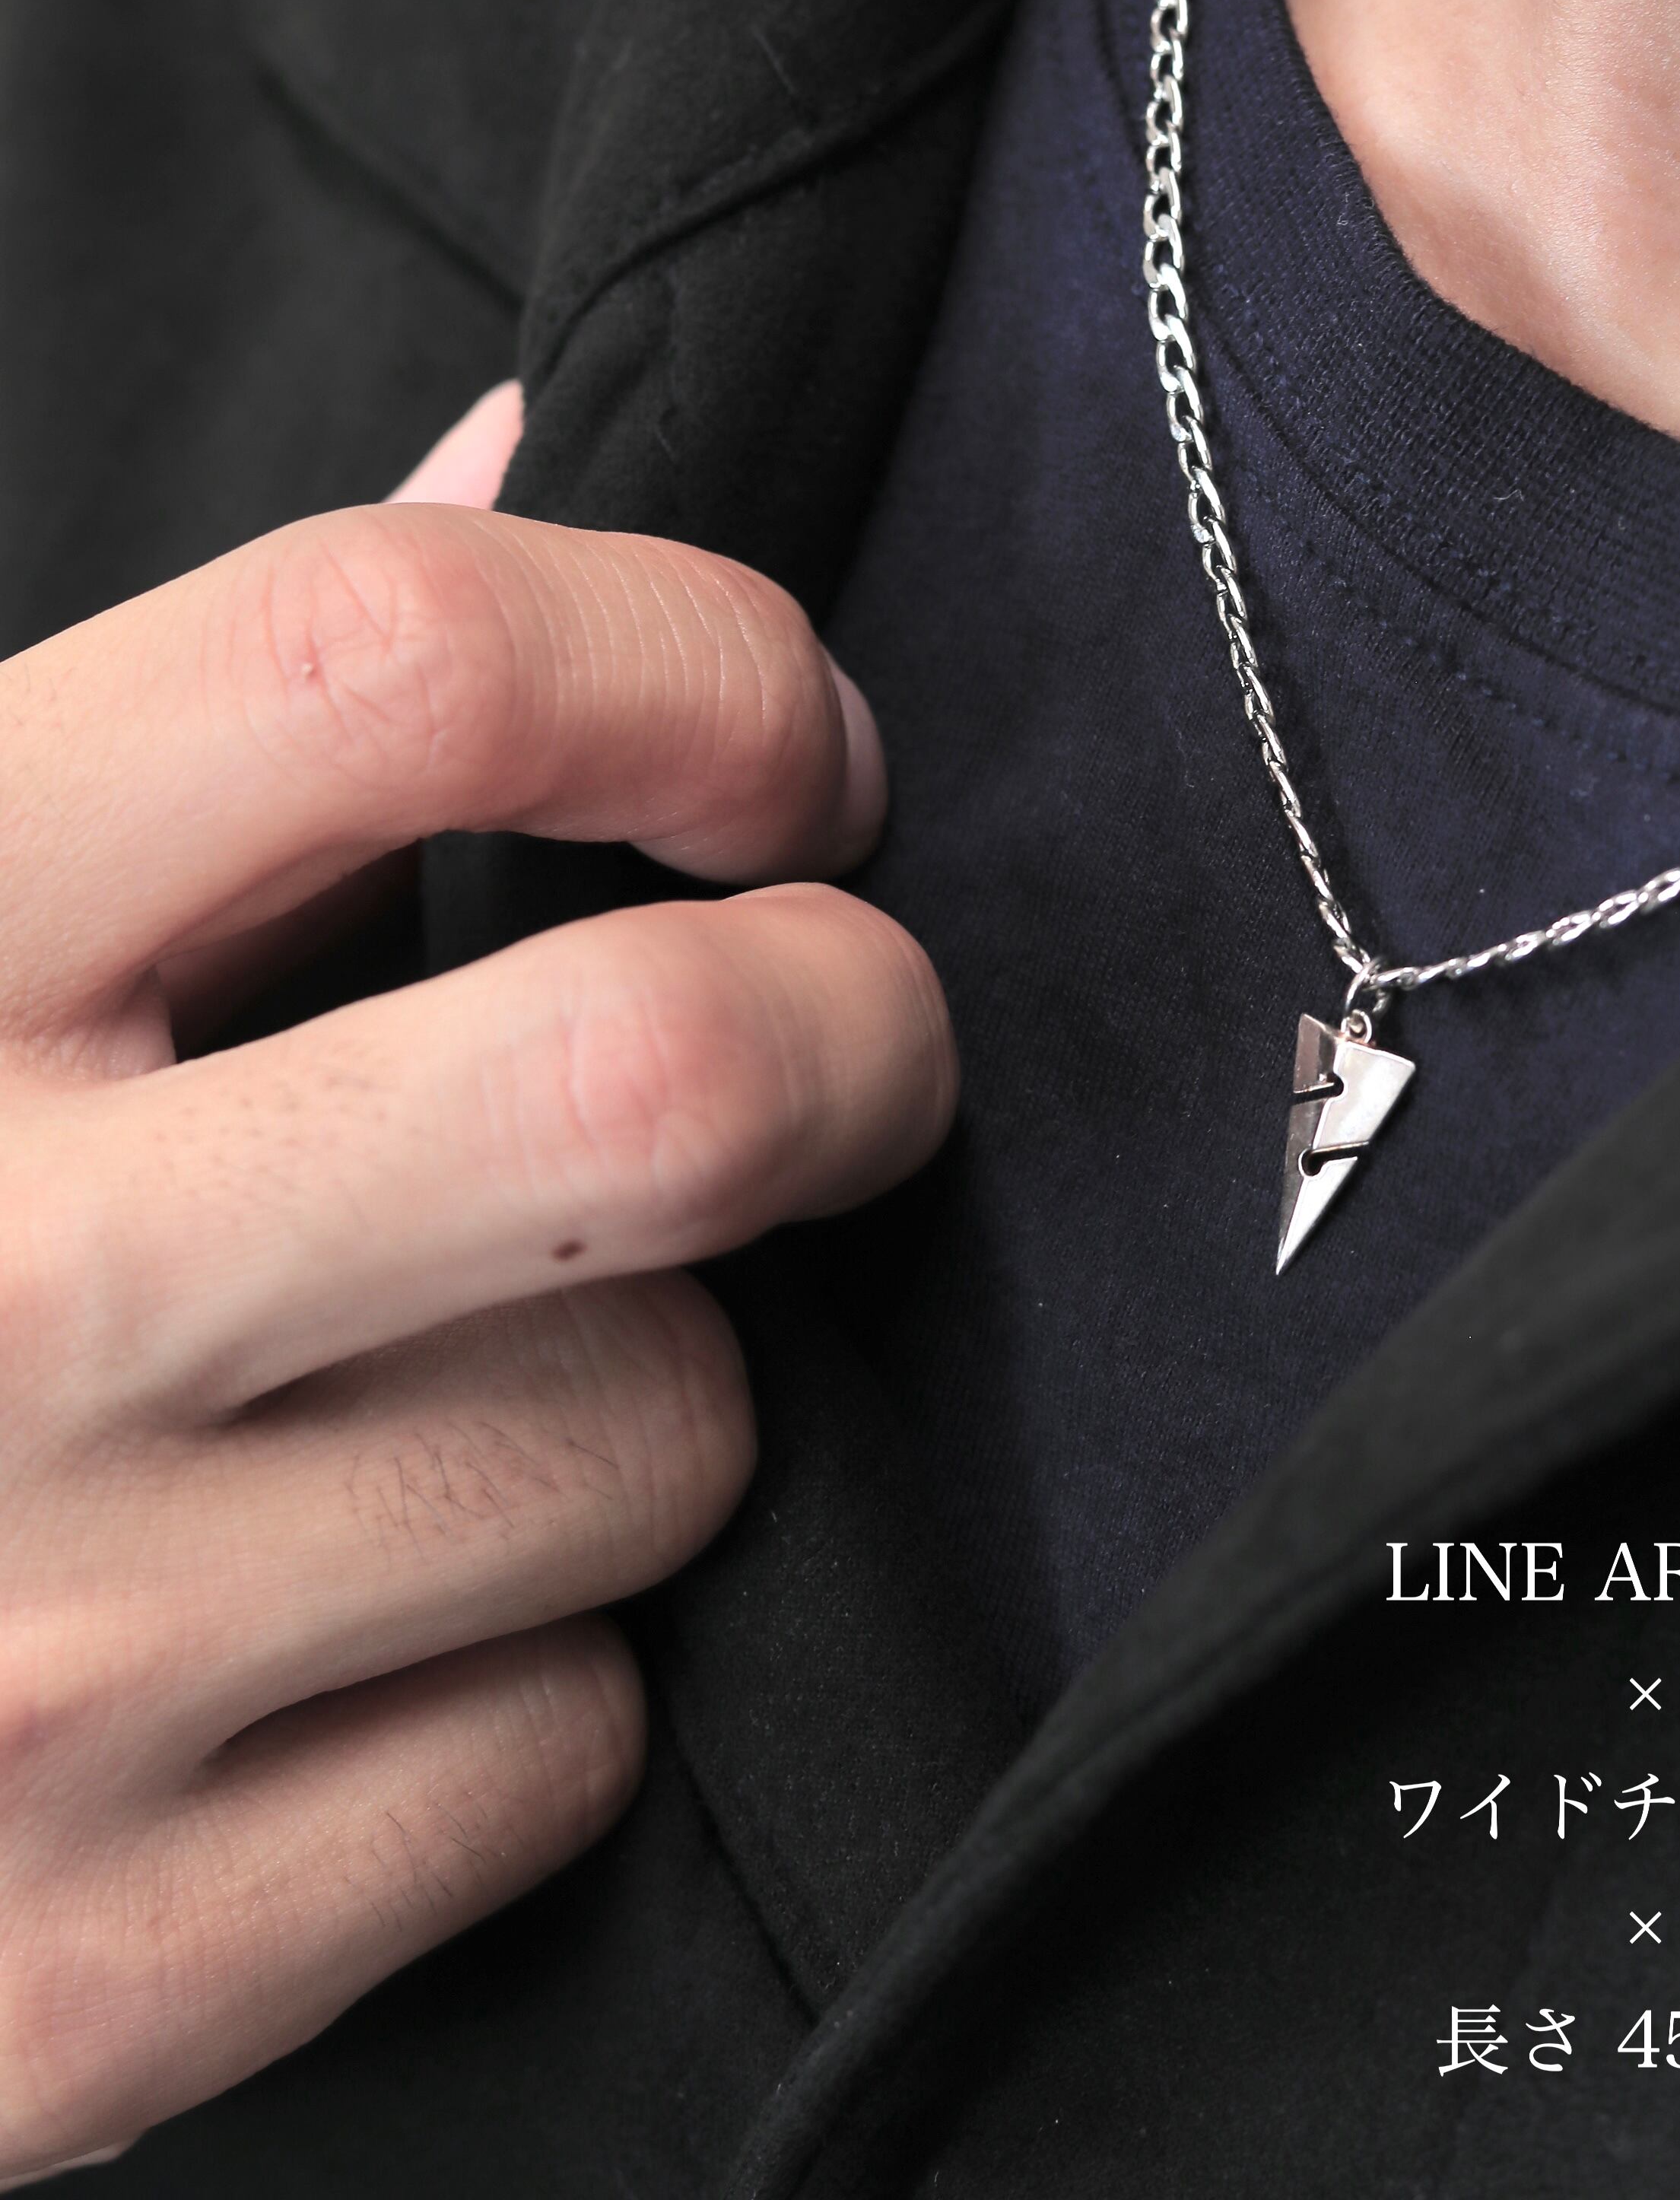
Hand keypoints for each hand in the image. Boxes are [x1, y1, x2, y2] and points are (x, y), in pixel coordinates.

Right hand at [0, 390, 953, 2182]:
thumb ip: (219, 720)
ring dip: (645, 1386)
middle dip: (850, 1029)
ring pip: (661, 1436)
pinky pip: (566, 1749)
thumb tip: (531, 454)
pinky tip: (346, 1639)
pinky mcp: (101, 1973)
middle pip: (660, 1080)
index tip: (779, 763)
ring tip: (454, 1377)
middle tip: (836, 1031)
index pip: (397, 658)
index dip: (693, 666)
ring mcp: (31, 1656)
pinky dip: (527, 1678)